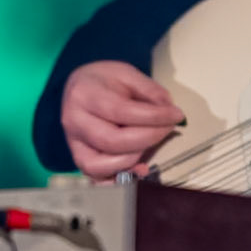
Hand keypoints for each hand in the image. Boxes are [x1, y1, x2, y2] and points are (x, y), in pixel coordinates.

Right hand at [60, 61, 184, 180]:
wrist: (79, 88)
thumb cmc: (102, 81)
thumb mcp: (126, 73)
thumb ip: (149, 90)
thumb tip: (168, 110)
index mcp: (84, 94)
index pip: (121, 111)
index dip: (153, 117)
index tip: (175, 115)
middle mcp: (75, 121)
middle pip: (113, 141)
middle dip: (149, 138)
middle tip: (168, 128)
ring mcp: (75, 143)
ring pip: (101, 165)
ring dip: (134, 159)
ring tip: (151, 143)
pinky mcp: (80, 159)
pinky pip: (97, 178)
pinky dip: (120, 177)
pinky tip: (138, 168)